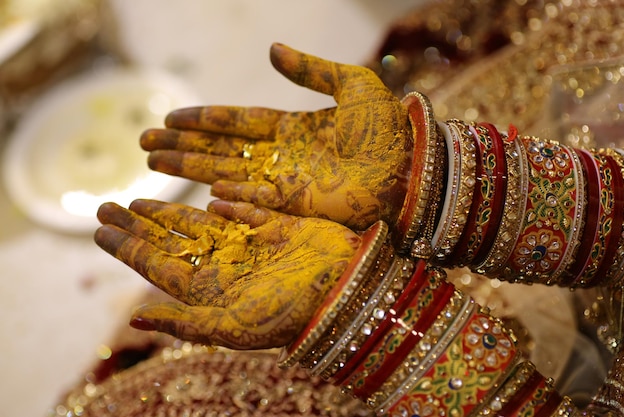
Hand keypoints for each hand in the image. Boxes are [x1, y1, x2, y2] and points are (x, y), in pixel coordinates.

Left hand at [94, 199, 359, 348]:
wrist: (345, 288)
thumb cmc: (289, 313)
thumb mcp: (232, 326)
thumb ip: (186, 323)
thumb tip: (136, 321)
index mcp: (212, 289)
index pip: (158, 265)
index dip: (128, 247)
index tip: (98, 229)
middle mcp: (227, 264)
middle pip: (172, 241)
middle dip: (139, 225)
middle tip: (106, 205)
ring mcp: (251, 243)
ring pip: (199, 223)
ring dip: (169, 212)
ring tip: (138, 199)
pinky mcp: (277, 224)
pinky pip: (245, 209)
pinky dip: (227, 200)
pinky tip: (206, 196)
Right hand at [140, 43, 411, 229]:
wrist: (415, 164)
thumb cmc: (388, 126)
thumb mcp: (351, 84)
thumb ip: (309, 69)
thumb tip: (270, 49)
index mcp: (292, 126)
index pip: (236, 122)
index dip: (203, 120)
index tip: (169, 117)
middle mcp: (281, 156)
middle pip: (221, 149)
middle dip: (182, 147)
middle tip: (143, 144)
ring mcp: (286, 182)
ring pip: (227, 173)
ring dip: (190, 170)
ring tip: (154, 163)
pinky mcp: (296, 205)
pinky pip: (253, 199)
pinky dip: (228, 197)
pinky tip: (201, 194)